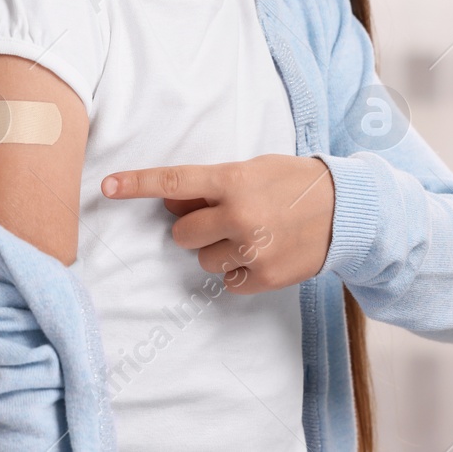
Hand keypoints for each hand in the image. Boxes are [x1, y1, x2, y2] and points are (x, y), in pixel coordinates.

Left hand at [101, 154, 333, 293]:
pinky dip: (238, 271)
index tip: (107, 186)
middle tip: (223, 219)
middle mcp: (239, 214)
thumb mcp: (251, 170)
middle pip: (182, 232)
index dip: (137, 184)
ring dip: (217, 250)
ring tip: (250, 236)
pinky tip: (260, 254)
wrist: (345, 209)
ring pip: (202, 260)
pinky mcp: (265, 276)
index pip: (174, 181)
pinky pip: (228, 281)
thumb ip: (210, 185)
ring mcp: (252, 248)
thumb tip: (170, 200)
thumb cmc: (293, 183)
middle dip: (195, 227)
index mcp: (233, 179)